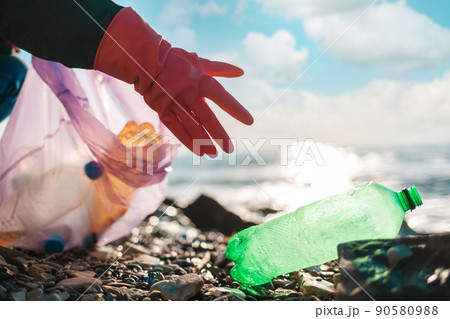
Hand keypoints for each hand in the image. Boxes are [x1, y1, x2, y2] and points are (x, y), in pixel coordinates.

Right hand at [95, 7, 252, 155]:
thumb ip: (220, 69)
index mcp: (201, 80)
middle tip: (230, 150)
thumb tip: (241, 72)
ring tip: (214, 154)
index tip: (250, 121)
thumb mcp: (199, 61)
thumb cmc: (176, 61)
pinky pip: (177, 128)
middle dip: (219, 135)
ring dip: (204, 142)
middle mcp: (189, 93)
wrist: (144, 61)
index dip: (236, 109)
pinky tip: (198, 151)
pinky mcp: (162, 110)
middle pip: (207, 118)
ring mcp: (174, 103)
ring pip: (192, 126)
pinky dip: (187, 141)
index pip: (222, 97)